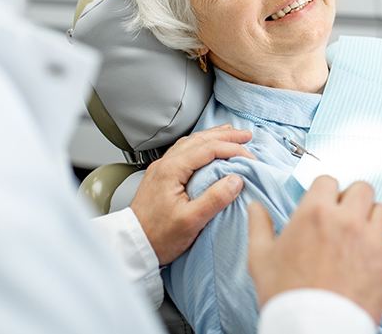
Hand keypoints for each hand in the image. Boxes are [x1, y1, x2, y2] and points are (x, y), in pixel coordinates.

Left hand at [130, 124, 254, 264]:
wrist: (131, 247)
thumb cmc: (159, 237)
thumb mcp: (191, 221)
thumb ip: (215, 199)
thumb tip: (236, 179)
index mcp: (172, 169)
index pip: (208, 149)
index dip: (232, 148)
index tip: (250, 156)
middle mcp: (165, 163)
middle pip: (199, 140)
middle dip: (225, 135)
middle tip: (246, 135)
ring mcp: (162, 168)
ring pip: (191, 142)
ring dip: (213, 136)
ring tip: (231, 134)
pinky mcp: (161, 176)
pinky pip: (185, 150)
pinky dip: (201, 144)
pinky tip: (207, 147)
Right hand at [248, 176, 381, 324]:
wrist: (312, 332)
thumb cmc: (285, 296)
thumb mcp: (261, 258)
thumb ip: (259, 226)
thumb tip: (255, 207)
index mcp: (315, 212)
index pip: (329, 180)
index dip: (325, 192)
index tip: (324, 205)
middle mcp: (347, 220)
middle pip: (363, 189)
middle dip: (353, 199)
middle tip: (345, 217)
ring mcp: (371, 242)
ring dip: (371, 220)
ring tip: (360, 237)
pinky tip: (371, 260)